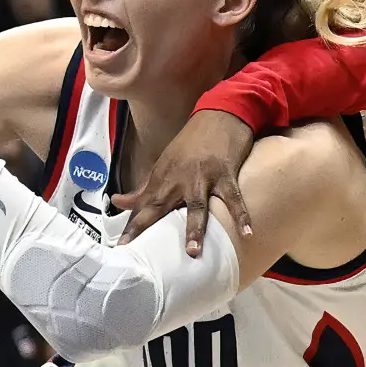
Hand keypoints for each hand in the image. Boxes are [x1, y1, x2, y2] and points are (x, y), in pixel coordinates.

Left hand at [114, 110, 254, 254]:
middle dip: (150, 226)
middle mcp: (179, 177)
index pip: (144, 204)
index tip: (122, 246)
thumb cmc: (191, 143)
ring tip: (193, 252)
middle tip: (142, 252)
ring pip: (197, 205)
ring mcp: (204, 176)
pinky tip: (247, 233)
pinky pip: (234, 198)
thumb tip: (118, 202)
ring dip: (194, 227)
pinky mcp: (226, 174)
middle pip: (162, 204)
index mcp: (163, 176)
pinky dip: (241, 215)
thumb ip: (143, 187)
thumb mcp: (164, 163)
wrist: (219, 114)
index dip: (133, 225)